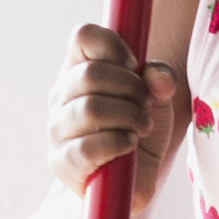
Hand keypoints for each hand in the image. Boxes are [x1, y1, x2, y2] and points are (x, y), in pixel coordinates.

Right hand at [48, 22, 187, 188]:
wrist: (131, 181)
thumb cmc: (138, 130)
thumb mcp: (157, 99)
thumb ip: (160, 80)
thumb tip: (159, 78)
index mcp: (79, 69)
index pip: (82, 37)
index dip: (112, 45)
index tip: (133, 65)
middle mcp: (61, 95)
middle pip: (90, 74)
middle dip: (130, 88)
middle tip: (145, 104)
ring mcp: (57, 129)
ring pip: (91, 109)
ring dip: (128, 116)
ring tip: (142, 126)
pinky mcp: (61, 162)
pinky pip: (88, 147)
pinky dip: (117, 143)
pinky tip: (129, 145)